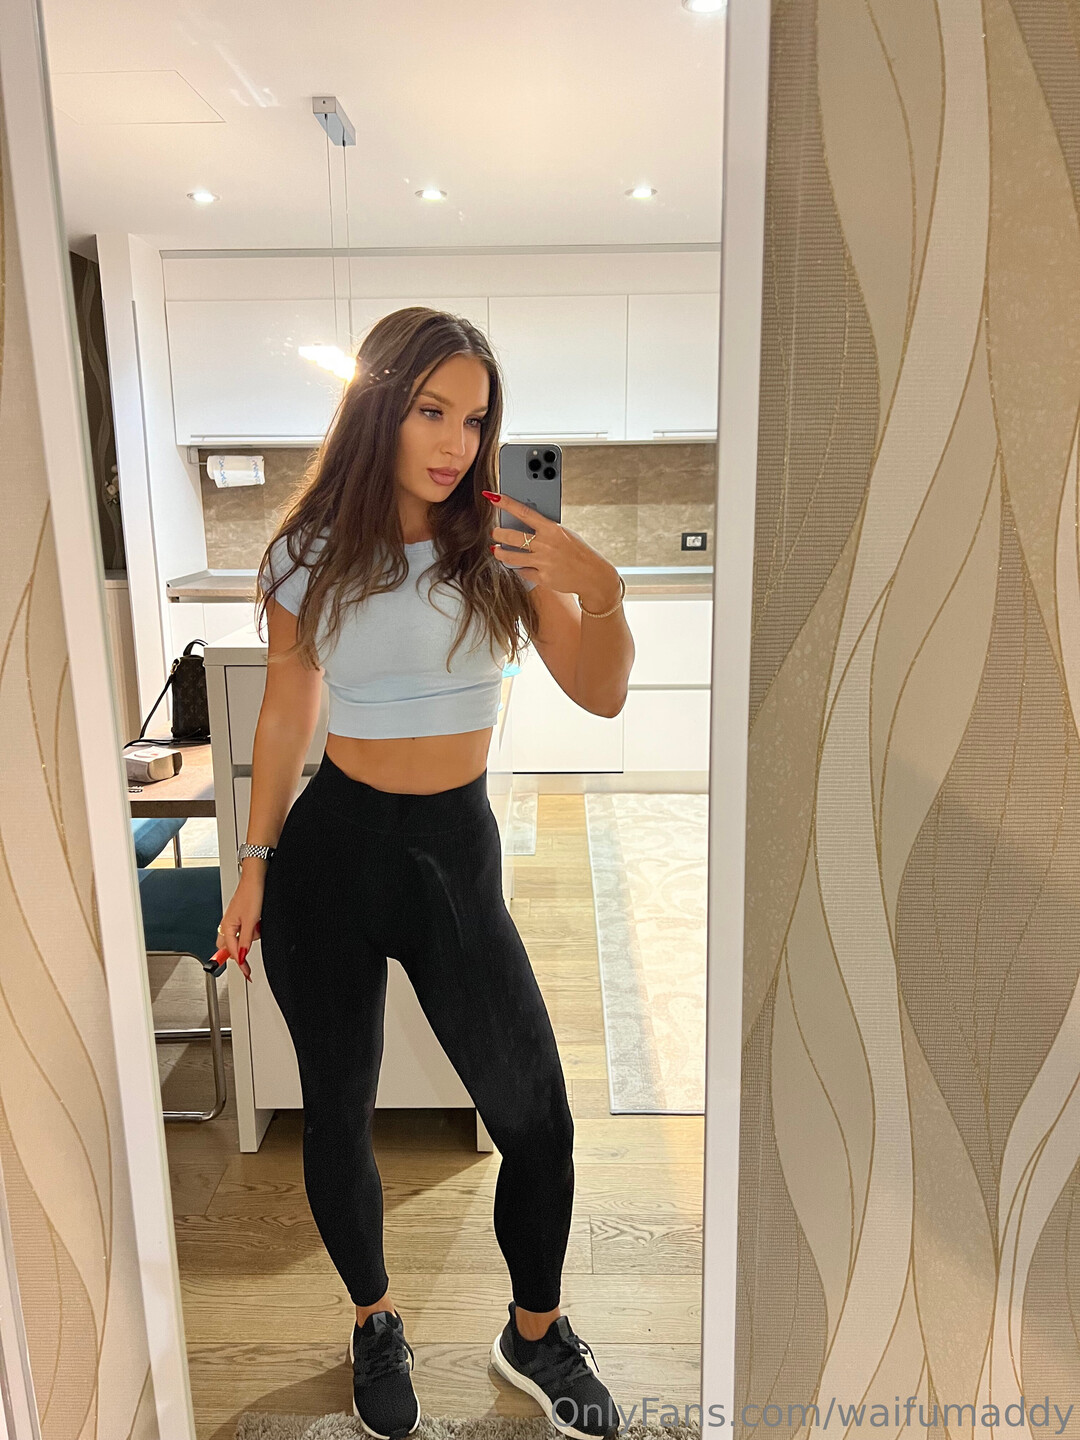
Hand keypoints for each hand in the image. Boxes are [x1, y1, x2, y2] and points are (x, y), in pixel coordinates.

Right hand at [217, 871, 264, 981]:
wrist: (256, 877)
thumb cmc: (251, 893)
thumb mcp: (251, 921)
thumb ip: (246, 940)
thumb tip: (242, 956)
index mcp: (226, 927)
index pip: (231, 952)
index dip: (241, 964)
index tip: (247, 973)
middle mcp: (227, 924)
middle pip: (230, 947)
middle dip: (240, 951)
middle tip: (248, 958)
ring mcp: (234, 920)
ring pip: (239, 938)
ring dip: (250, 937)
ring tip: (258, 925)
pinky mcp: (241, 915)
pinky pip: (245, 929)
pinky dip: (252, 929)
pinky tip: (258, 921)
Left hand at [482, 491, 621, 610]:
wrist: (592, 575)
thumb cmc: (578, 551)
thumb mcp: (564, 534)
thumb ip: (545, 530)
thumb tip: (523, 524)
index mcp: (552, 529)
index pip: (524, 512)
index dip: (506, 504)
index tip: (493, 497)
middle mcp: (546, 545)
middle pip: (512, 536)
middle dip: (498, 533)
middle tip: (494, 532)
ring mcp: (543, 562)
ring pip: (511, 557)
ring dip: (500, 553)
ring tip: (496, 550)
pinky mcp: (543, 578)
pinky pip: (523, 572)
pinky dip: (521, 568)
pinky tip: (521, 566)